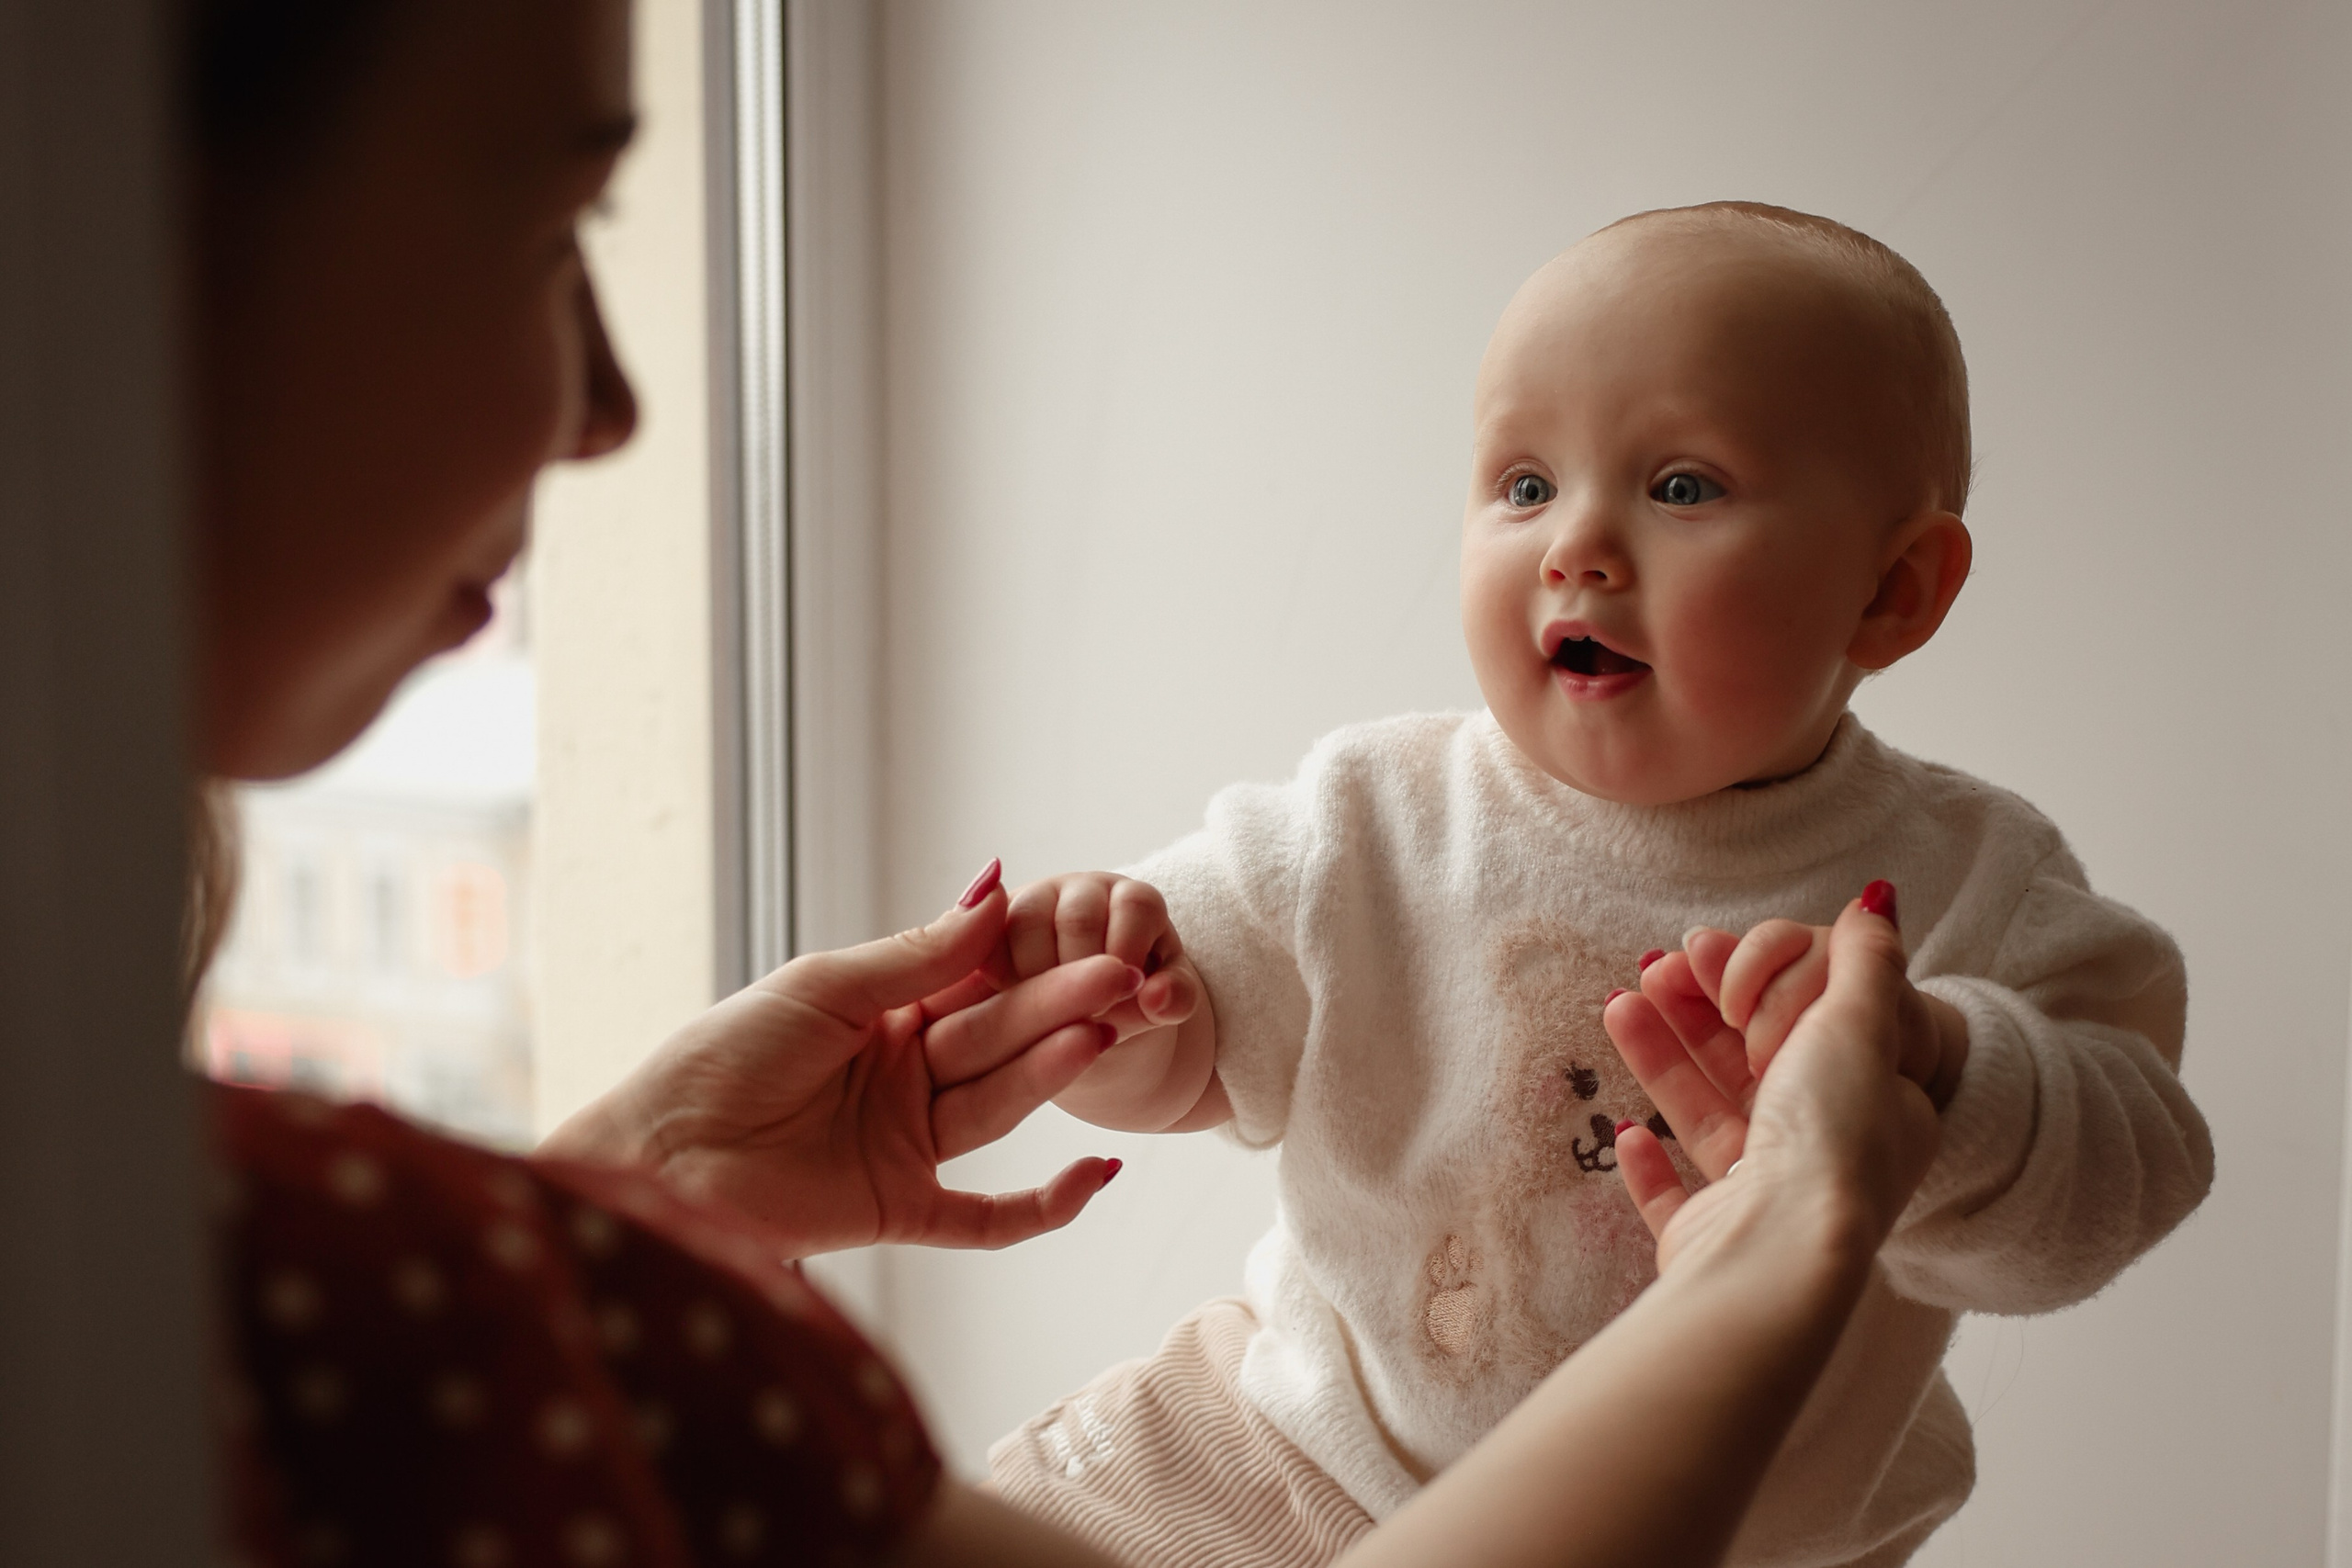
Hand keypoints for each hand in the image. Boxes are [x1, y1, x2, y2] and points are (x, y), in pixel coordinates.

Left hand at [539, 862, 1148, 1256]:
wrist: (654, 1156)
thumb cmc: (718, 1058)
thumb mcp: (822, 988)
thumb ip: (917, 954)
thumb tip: (995, 889)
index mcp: (883, 1016)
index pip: (976, 985)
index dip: (1031, 965)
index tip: (1089, 937)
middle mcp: (904, 1078)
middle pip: (998, 1041)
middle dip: (1059, 1008)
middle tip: (1122, 980)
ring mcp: (906, 1145)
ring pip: (1000, 1106)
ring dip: (1052, 1073)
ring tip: (1100, 1033)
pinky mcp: (899, 1210)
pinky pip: (989, 1218)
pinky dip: (1046, 1204)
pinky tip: (1099, 1172)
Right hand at [995, 872, 1201, 1034]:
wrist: (1087, 1013)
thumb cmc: (1132, 1001)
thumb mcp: (1163, 1004)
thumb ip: (1174, 999)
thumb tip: (1158, 997)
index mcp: (1133, 900)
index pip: (1134, 907)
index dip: (1126, 955)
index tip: (1118, 998)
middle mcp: (1084, 890)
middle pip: (1077, 917)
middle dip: (1078, 975)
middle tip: (1080, 1018)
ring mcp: (1035, 901)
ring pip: (1025, 923)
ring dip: (1035, 978)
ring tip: (1048, 1016)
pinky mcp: (993, 924)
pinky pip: (984, 938)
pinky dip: (997, 975)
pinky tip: (1013, 1006)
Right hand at [1605, 892, 1946, 1276]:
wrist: (1779, 1254)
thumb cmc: (1829, 1138)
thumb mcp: (1859, 1024)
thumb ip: (1864, 960)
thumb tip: (1880, 899)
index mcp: (1873, 1114)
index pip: (1812, 1032)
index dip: (1759, 986)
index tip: (1708, 951)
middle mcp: (1825, 1161)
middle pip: (1751, 1069)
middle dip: (1697, 1014)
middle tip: (1652, 968)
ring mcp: (1765, 1206)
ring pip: (1707, 1119)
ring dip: (1661, 1061)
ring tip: (1617, 1005)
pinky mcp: (1713, 1241)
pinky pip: (1677, 1196)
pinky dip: (1650, 1164)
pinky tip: (1627, 1129)